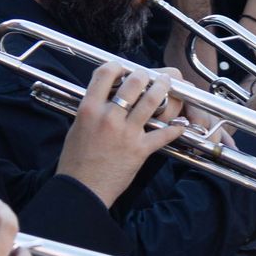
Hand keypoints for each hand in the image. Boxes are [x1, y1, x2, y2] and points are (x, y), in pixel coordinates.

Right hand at [58, 63, 188, 205]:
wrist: (81, 190)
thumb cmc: (76, 161)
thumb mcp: (77, 127)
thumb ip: (92, 109)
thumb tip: (105, 96)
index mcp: (89, 109)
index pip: (105, 73)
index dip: (118, 66)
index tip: (124, 68)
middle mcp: (108, 117)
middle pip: (134, 82)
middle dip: (146, 75)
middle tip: (151, 76)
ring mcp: (126, 133)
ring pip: (152, 101)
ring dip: (164, 89)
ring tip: (168, 85)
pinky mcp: (140, 150)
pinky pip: (164, 133)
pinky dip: (175, 128)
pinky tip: (179, 125)